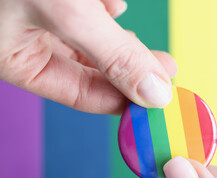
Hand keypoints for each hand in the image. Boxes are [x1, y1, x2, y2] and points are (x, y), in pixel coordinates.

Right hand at [0, 0, 175, 113]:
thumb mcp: (63, 10)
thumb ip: (111, 53)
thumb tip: (154, 93)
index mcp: (20, 60)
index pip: (83, 94)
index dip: (124, 99)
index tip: (158, 97)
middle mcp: (33, 40)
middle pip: (94, 66)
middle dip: (129, 64)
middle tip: (166, 66)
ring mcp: (46, 15)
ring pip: (96, 37)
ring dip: (119, 33)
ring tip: (125, 21)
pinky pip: (92, 9)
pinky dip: (107, 6)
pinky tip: (111, 2)